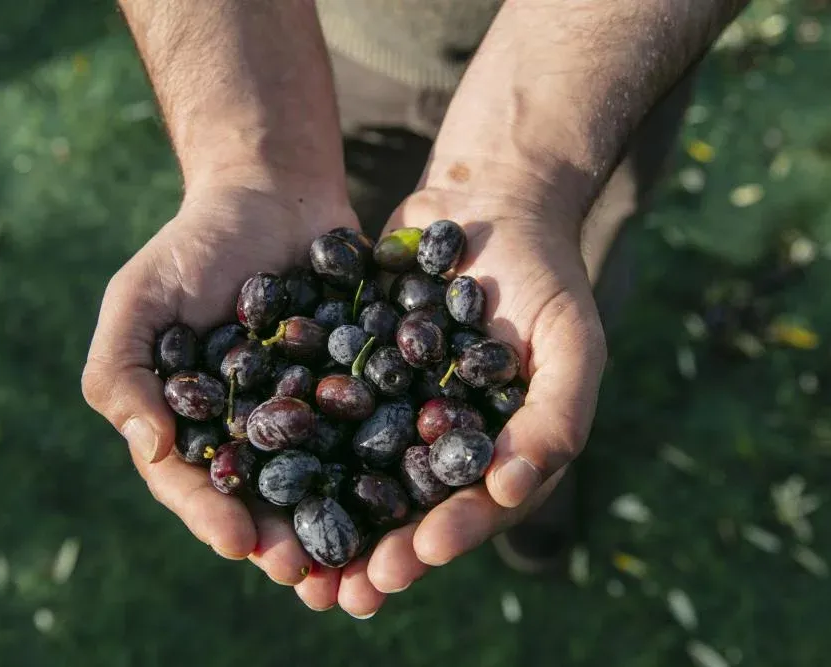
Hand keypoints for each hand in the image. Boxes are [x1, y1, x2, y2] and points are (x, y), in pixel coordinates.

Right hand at [82, 171, 358, 586]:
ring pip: (326, 484)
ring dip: (342, 526)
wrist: (273, 193)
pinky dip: (394, 466)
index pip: (194, 484)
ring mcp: (312, 416)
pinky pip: (379, 434)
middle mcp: (254, 433)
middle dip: (284, 541)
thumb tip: (148, 448)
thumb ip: (121, 371)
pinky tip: (415, 493)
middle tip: (308, 575)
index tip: (239, 542)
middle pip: (265, 500)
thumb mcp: (138, 298)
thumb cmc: (194, 246)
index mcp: (194, 426)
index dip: (212, 516)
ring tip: (364, 562)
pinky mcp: (364, 391)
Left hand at [292, 184, 606, 616]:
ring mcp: (394, 409)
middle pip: (407, 508)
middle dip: (377, 550)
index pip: (472, 508)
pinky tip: (260, 468)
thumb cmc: (544, 275)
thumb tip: (513, 491)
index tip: (412, 557)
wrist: (487, 201)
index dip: (446, 536)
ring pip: (356, 475)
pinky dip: (293, 445)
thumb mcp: (571, 341)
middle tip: (344, 589)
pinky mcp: (352, 374)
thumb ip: (558, 416)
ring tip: (293, 558)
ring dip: (328, 519)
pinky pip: (321, 414)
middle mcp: (439, 440)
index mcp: (497, 450)